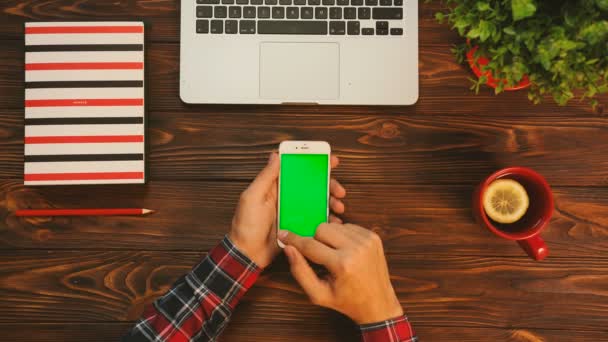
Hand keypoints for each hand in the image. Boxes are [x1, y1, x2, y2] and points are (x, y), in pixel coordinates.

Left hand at [229, 153, 346, 267]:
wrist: (247, 254)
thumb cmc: (245, 225)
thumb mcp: (252, 197)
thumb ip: (265, 177)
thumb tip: (275, 155)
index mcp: (276, 187)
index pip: (298, 170)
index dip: (315, 163)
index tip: (331, 160)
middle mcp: (287, 197)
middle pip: (313, 185)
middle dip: (329, 185)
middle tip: (339, 190)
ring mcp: (294, 212)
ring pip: (318, 202)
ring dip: (331, 202)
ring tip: (339, 207)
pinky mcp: (299, 227)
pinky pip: (316, 220)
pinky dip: (327, 220)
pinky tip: (335, 222)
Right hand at [278, 223, 402, 323]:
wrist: (378, 303)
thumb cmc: (347, 301)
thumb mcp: (318, 294)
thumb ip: (300, 271)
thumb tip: (289, 248)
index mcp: (342, 264)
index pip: (310, 245)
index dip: (293, 239)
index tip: (283, 234)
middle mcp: (356, 248)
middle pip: (321, 228)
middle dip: (315, 240)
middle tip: (319, 256)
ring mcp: (367, 240)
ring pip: (334, 225)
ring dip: (329, 238)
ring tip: (334, 255)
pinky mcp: (373, 236)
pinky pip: (348, 226)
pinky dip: (342, 236)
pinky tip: (345, 251)